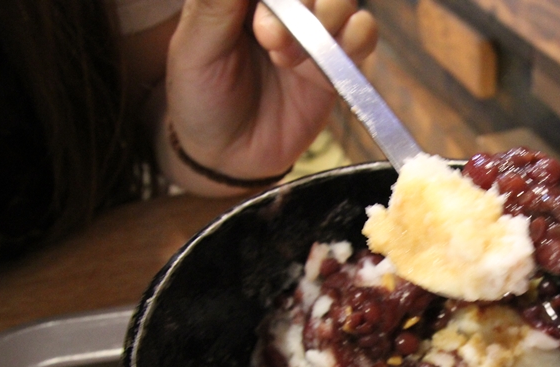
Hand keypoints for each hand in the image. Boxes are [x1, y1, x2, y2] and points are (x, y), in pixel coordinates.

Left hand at [160, 0, 376, 194]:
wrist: (228, 158)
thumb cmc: (202, 98)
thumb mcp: (196, 47)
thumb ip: (216, 2)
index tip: (262, 13)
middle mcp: (281, 8)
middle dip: (300, 3)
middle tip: (268, 39)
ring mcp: (312, 34)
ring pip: (342, 0)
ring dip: (328, 14)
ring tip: (290, 56)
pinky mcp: (336, 65)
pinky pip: (363, 35)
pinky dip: (359, 35)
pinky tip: (335, 54)